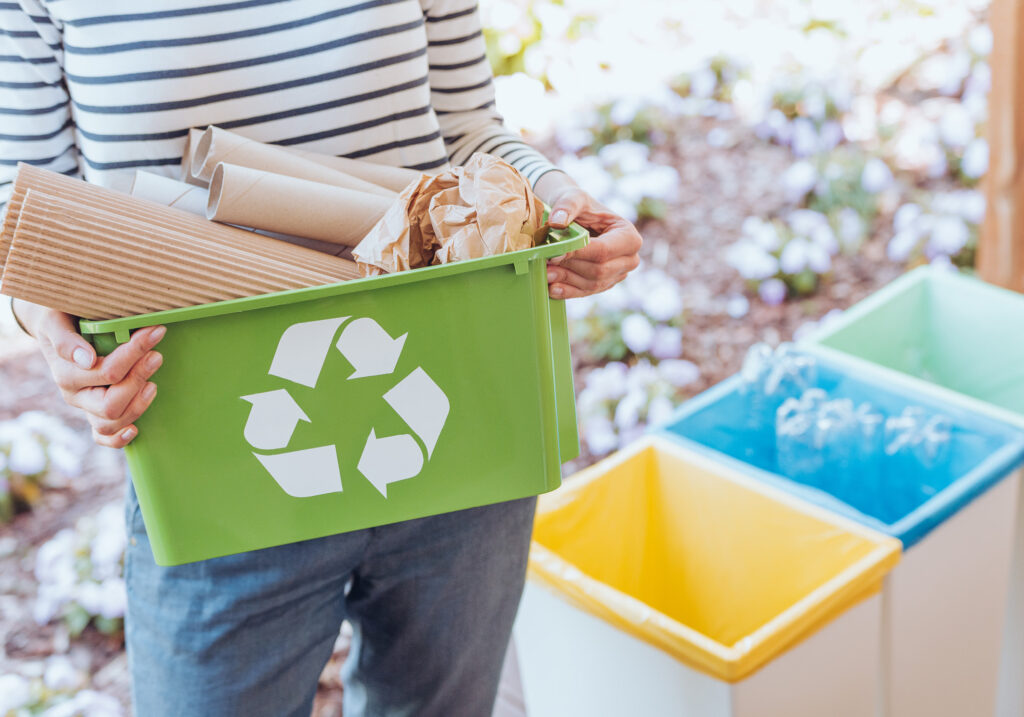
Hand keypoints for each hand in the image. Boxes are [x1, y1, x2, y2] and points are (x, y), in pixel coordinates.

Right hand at [30, 308, 165, 447]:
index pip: (107, 372)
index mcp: (66, 374)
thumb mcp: (56, 321)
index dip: (134, 353)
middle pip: (111, 404)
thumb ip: (66, 340)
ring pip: (111, 423)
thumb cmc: (61, 318)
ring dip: (137, 405)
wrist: (54, 324)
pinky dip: (118, 439)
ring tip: (153, 384)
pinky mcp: (95, 414)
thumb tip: (86, 359)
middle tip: (156, 356)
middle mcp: (75, 395)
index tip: (155, 332)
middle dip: (138, 379)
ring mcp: (85, 407)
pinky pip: (103, 437)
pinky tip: (135, 431)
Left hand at [534, 174, 641, 299]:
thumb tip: (557, 221)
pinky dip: (568, 291)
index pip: (603, 251)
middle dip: (570, 268)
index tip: (554, 253)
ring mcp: (618, 274)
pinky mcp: (604, 284)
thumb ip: (567, 206)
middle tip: (545, 263)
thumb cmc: (579, 206)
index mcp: (629, 236)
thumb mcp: (574, 197)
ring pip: (592, 284)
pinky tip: (552, 288)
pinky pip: (586, 292)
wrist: (577, 218)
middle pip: (599, 270)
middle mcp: (629, 259)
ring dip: (566, 280)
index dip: (578, 254)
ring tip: (544, 273)